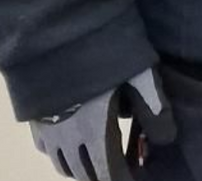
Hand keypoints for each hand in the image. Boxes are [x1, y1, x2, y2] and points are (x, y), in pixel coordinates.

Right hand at [29, 69, 173, 180]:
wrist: (59, 35)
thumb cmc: (105, 56)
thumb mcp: (141, 78)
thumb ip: (154, 110)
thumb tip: (167, 139)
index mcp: (95, 135)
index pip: (108, 173)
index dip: (122, 179)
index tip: (134, 177)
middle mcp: (68, 141)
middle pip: (84, 173)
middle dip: (103, 176)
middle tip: (121, 170)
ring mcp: (47, 131)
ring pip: (63, 164)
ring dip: (81, 169)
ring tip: (98, 161)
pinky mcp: (33, 118)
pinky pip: (46, 148)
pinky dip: (60, 155)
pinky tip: (71, 143)